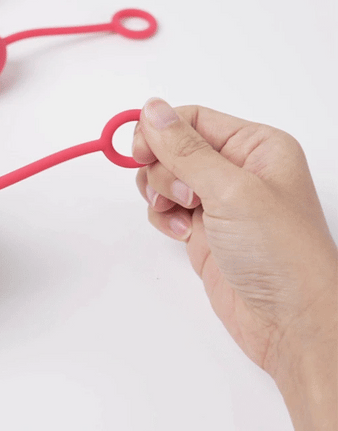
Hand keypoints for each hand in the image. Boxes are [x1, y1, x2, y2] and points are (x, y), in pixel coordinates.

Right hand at [133, 98, 336, 430]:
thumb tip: (152, 108)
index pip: (192, 118)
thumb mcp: (231, 190)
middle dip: (164, 169)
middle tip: (181, 194)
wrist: (289, 323)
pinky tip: (182, 234)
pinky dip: (163, 217)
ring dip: (160, 193)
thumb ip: (185, 149)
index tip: (140, 152)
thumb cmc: (279, 253)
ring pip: (164, 177)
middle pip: (173, 147)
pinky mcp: (202, 228)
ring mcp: (217, 199)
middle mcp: (235, 168)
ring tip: (181, 214)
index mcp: (254, 145)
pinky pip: (165, 207)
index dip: (161, 131)